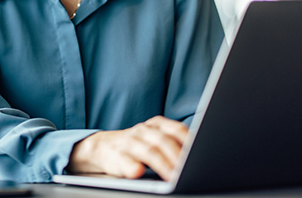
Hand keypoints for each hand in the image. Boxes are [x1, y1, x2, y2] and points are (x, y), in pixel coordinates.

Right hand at [67, 116, 188, 180]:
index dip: (188, 141)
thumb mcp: (154, 138)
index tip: (199, 154)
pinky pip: (125, 161)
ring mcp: (128, 143)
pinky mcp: (116, 157)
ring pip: (147, 151)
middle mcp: (142, 131)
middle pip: (163, 140)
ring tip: (173, 177)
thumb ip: (173, 142)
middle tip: (188, 170)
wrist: (102, 146)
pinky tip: (138, 172)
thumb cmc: (137, 146)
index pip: (176, 129)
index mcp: (155, 125)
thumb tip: (200, 154)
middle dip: (177, 156)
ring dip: (162, 164)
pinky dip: (132, 166)